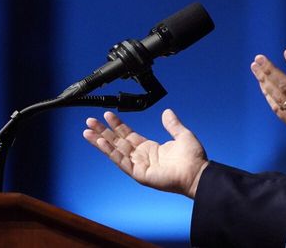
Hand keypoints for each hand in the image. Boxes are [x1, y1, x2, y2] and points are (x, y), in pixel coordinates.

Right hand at [83, 109, 207, 197]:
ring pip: (115, 151)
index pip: (128, 135)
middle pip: (117, 142)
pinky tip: (100, 143)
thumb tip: (166, 112)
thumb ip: (172, 124)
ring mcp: (139, 165)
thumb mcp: (182, 135)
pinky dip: (110, 152)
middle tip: (89, 121)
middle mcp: (142, 156)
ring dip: (101, 141)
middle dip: (103, 131)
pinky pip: (122, 161)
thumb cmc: (193, 157)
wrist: (197, 172)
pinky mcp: (139, 174)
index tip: (107, 115)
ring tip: (87, 132)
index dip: (117, 125)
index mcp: (150, 148)